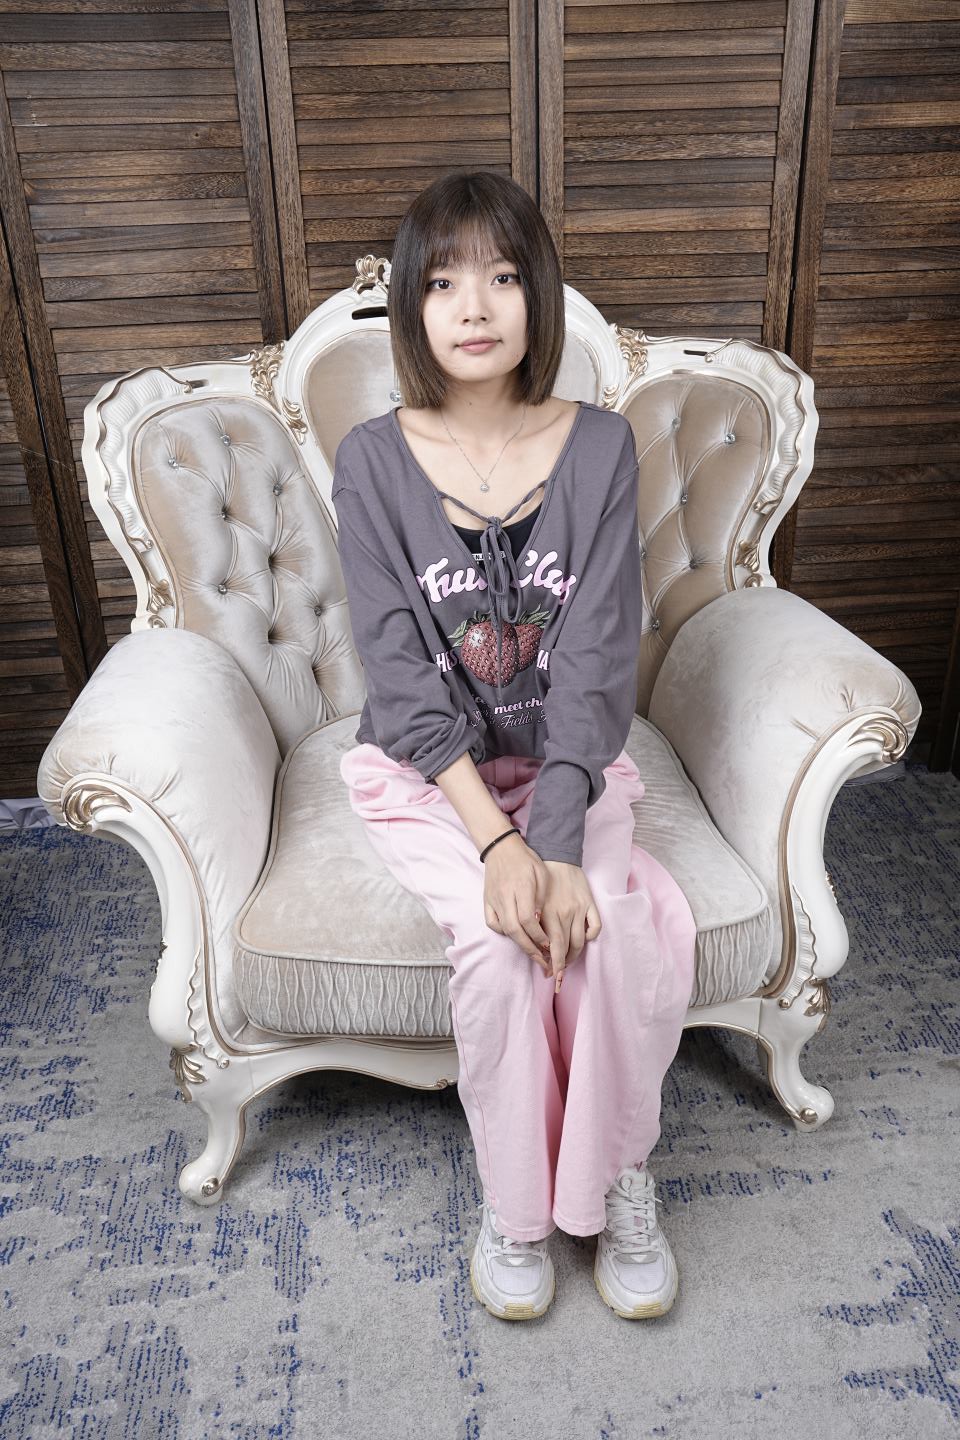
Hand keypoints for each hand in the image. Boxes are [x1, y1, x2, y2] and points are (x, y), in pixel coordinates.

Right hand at [482, 833, 554, 975]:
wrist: (501, 848)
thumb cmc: (526, 860)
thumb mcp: (541, 874)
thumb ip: (541, 897)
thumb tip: (538, 921)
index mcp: (521, 887)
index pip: (528, 920)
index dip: (539, 936)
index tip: (549, 944)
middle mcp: (505, 895)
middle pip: (515, 930)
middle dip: (530, 948)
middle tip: (542, 960)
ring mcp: (494, 899)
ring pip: (504, 929)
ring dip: (519, 943)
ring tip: (533, 952)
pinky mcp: (487, 901)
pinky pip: (492, 923)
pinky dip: (503, 932)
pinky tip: (515, 935)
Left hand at [539, 860, 602, 981]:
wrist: (556, 856)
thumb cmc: (538, 881)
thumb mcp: (530, 901)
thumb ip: (534, 923)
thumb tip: (537, 947)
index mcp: (548, 914)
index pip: (554, 948)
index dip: (554, 965)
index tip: (551, 977)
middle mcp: (565, 913)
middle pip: (568, 948)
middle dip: (563, 966)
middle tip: (558, 975)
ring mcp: (579, 909)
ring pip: (581, 941)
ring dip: (574, 955)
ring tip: (567, 960)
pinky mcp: (590, 903)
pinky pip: (595, 926)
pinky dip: (591, 936)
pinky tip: (583, 939)